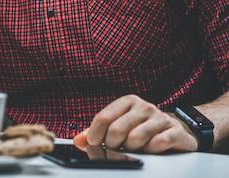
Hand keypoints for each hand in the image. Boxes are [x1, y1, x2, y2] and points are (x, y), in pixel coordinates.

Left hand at [72, 94, 198, 152]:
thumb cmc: (142, 128)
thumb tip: (78, 140)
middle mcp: (144, 106)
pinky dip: (150, 152)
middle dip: (112, 145)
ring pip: (136, 138)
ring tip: (133, 150)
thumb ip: (97, 132)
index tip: (94, 144)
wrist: (176, 130)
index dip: (95, 135)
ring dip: (131, 150)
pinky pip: (158, 143)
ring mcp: (160, 118)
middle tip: (115, 150)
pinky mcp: (176, 131)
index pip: (103, 118)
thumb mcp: (118, 126)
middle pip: (117, 130)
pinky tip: (150, 151)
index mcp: (127, 102)